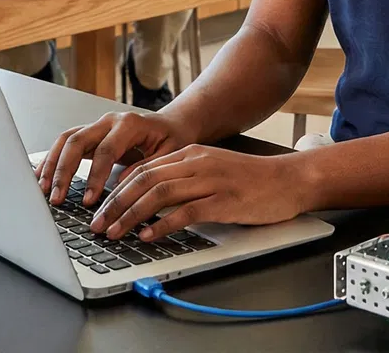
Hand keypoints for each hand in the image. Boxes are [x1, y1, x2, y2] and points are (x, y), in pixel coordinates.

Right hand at [35, 110, 190, 205]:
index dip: (94, 176)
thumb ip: (147, 168)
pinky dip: (52, 159)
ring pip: (66, 140)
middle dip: (64, 171)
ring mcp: (97, 126)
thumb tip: (120, 186)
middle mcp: (109, 121)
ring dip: (53, 165)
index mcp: (130, 124)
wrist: (172, 124)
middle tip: (57, 198)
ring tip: (44, 190)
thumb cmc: (173, 139)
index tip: (89, 200)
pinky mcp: (91, 135)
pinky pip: (66, 144)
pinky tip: (43, 176)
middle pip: (77, 141)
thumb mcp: (170, 154)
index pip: (105, 150)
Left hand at [88, 146, 306, 241]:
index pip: (143, 169)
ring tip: (115, 233)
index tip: (101, 209)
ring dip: (131, 215)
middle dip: (115, 205)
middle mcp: (197, 163)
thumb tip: (149, 201)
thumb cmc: (252, 180)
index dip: (117, 190)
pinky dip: (162, 224)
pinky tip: (149, 236)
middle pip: (144, 181)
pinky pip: (185, 212)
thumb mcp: (212, 170)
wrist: (290, 179)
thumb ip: (184, 180)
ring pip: (158, 194)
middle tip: (98, 225)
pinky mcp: (223, 201)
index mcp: (191, 154)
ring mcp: (210, 180)